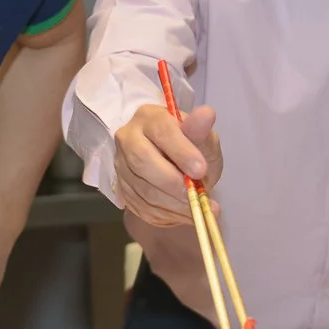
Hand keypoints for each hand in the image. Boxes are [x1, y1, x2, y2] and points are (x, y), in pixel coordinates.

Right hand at [113, 103, 222, 227]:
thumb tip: (207, 114)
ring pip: (142, 188)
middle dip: (172, 182)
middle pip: (142, 160)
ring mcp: (122, 165)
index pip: (161, 131)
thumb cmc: (192, 149)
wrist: (180, 171)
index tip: (201, 170)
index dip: (181, 152)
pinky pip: (142, 207)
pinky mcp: (123, 190)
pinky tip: (184, 214)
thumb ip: (202, 132)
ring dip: (173, 204)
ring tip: (197, 209)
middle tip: (195, 194)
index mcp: (150, 118)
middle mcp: (129, 138)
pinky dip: (168, 215)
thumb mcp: (204, 139)